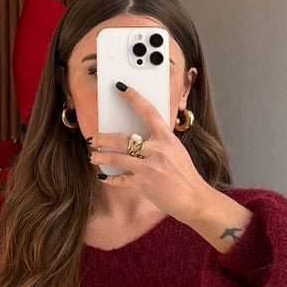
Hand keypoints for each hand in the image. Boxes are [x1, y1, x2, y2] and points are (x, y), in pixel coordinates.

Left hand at [87, 85, 210, 223]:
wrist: (194, 198)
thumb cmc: (185, 174)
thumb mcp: (176, 150)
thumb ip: (159, 141)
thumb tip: (137, 136)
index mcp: (167, 138)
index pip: (148, 111)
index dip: (133, 97)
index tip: (121, 88)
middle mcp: (157, 150)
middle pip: (123, 138)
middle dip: (104, 138)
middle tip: (94, 138)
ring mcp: (149, 168)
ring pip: (116, 158)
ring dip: (101, 157)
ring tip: (93, 156)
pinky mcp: (143, 184)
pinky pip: (120, 180)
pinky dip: (109, 179)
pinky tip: (102, 176)